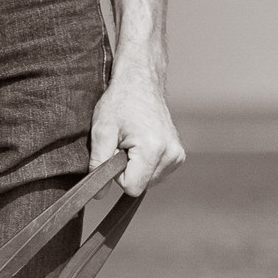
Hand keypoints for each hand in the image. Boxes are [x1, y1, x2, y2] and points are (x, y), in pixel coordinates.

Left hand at [90, 71, 185, 196]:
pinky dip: (145, 162)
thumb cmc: (119, 103)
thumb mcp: (101, 131)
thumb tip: (98, 195)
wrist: (140, 83)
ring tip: (132, 140)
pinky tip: (141, 142)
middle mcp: (172, 155)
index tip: (114, 151)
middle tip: (122, 142)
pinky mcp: (179, 155)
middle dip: (127, 169)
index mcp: (154, 150)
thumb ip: (98, 163)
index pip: (132, 187)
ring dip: (136, 165)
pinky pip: (156, 172)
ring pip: (149, 180)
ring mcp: (178, 156)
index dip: (116, 174)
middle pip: (141, 184)